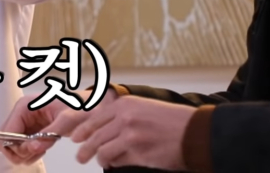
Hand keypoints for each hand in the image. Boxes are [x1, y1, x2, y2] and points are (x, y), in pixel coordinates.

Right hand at [0, 88, 117, 165]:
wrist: (88, 106)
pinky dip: (29, 153)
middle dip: (20, 150)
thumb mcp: (65, 120)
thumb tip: (33, 147)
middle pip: (6, 139)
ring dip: (25, 153)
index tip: (32, 150)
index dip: (16, 145)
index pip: (7, 131)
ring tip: (41, 150)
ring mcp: (25, 123)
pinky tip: (42, 149)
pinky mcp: (30, 130)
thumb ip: (48, 134)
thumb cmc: (77, 107)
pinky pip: (22, 146)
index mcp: (24, 106)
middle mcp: (21, 114)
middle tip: (37, 151)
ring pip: (12, 145)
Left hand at [48, 95, 194, 169]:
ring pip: (102, 150)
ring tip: (96, 161)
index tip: (75, 137)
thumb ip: (121, 115)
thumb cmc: (171, 121)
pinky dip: (113, 163)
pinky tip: (114, 163)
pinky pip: (117, 161)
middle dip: (83, 148)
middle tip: (80, 156)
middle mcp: (124, 119)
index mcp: (124, 105)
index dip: (81, 130)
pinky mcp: (138, 154)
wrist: (195, 133)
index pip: (93, 119)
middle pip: (94, 136)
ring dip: (97, 158)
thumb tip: (100, 127)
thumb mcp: (143, 107)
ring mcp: (130, 137)